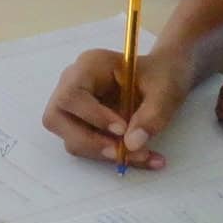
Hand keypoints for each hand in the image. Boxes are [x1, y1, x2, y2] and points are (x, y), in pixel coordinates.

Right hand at [43, 46, 190, 169]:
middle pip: (57, 118)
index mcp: (89, 66)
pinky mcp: (84, 124)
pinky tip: (143, 157)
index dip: (91, 116)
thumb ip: (152, 115)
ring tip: (142, 155)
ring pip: (70, 138)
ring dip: (102, 153)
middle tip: (122, 152)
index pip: (71, 95)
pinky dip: (113, 156)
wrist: (166, 76)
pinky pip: (88, 146)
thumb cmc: (163, 73)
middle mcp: (73, 85)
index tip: (122, 129)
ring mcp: (75, 107)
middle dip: (89, 141)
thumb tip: (132, 144)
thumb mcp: (166, 89)